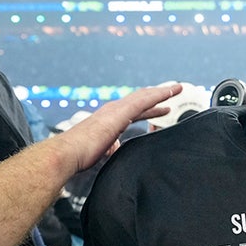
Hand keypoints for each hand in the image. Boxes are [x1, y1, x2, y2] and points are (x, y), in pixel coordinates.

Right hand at [56, 83, 180, 172]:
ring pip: (144, 96)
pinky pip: (145, 100)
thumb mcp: (101, 151)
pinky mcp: (120, 113)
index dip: (149, 109)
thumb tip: (116, 148)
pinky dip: (159, 94)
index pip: (133, 111)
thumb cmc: (80, 156)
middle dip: (157, 96)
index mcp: (109, 119)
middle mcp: (113, 110)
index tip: (162, 108)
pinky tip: (170, 93)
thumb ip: (111, 147)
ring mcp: (116, 110)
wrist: (68, 153)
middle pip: (140, 100)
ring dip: (162, 92)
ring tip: (177, 89)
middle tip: (173, 93)